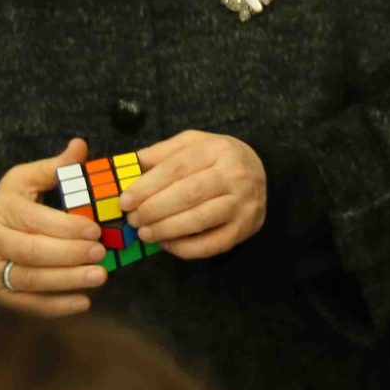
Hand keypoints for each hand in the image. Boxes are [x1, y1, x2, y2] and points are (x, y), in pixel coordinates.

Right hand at [0, 137, 104, 316]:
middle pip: (30, 253)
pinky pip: (27, 303)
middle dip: (69, 255)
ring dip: (66, 281)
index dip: (66, 228)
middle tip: (101, 255)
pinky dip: (56, 306)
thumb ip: (56, 167)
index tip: (96, 231)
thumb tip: (80, 146)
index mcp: (1, 209)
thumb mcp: (28, 179)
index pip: (34, 221)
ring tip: (100, 276)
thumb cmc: (15, 201)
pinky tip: (84, 302)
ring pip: (29, 280)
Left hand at [123, 131, 266, 259]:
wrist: (263, 174)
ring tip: (144, 233)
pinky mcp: (244, 229)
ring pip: (200, 219)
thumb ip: (164, 152)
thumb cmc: (219, 159)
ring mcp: (242, 204)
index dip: (148, 185)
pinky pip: (211, 244)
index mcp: (218, 150)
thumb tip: (132, 164)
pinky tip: (166, 243)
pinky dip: (185, 247)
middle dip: (154, 209)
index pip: (178, 167)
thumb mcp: (195, 143)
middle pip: (189, 193)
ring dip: (166, 229)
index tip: (125, 200)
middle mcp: (234, 176)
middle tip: (133, 219)